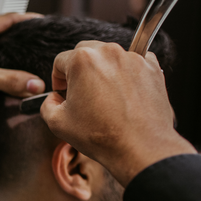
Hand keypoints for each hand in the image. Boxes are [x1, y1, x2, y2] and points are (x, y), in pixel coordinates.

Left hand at [0, 13, 45, 127]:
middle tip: (38, 37)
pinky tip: (11, 69)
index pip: (6, 18)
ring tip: (28, 51)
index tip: (42, 23)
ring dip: (10, 45)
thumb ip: (9, 80)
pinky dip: (2, 59)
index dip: (26, 19)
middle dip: (20, 30)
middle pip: (1, 28)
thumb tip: (35, 84)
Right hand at [41, 41, 195, 185]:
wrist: (140, 148)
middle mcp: (108, 52)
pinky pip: (133, 63)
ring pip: (109, 57)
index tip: (63, 92)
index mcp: (81, 60)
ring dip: (103, 71)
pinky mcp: (152, 68)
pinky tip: (123, 95)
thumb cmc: (101, 135)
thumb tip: (54, 99)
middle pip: (85, 52)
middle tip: (82, 93)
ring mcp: (133, 58)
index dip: (57, 79)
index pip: (60, 61)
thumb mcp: (57, 123)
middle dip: (79, 70)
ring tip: (105, 97)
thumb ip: (47, 104)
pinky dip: (126, 74)